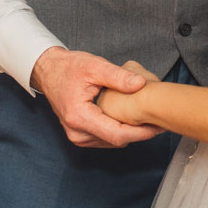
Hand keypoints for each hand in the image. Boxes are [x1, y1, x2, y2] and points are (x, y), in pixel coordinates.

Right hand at [32, 47, 162, 147]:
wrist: (49, 72)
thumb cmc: (69, 68)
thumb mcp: (95, 66)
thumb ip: (118, 76)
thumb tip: (141, 84)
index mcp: (79, 117)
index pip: (117, 134)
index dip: (140, 132)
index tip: (158, 125)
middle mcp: (77, 132)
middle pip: (117, 140)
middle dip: (139, 132)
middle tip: (159, 118)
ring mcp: (77, 136)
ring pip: (113, 142)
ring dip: (130, 132)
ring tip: (147, 117)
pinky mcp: (81, 136)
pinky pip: (106, 138)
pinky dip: (119, 130)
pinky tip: (129, 117)